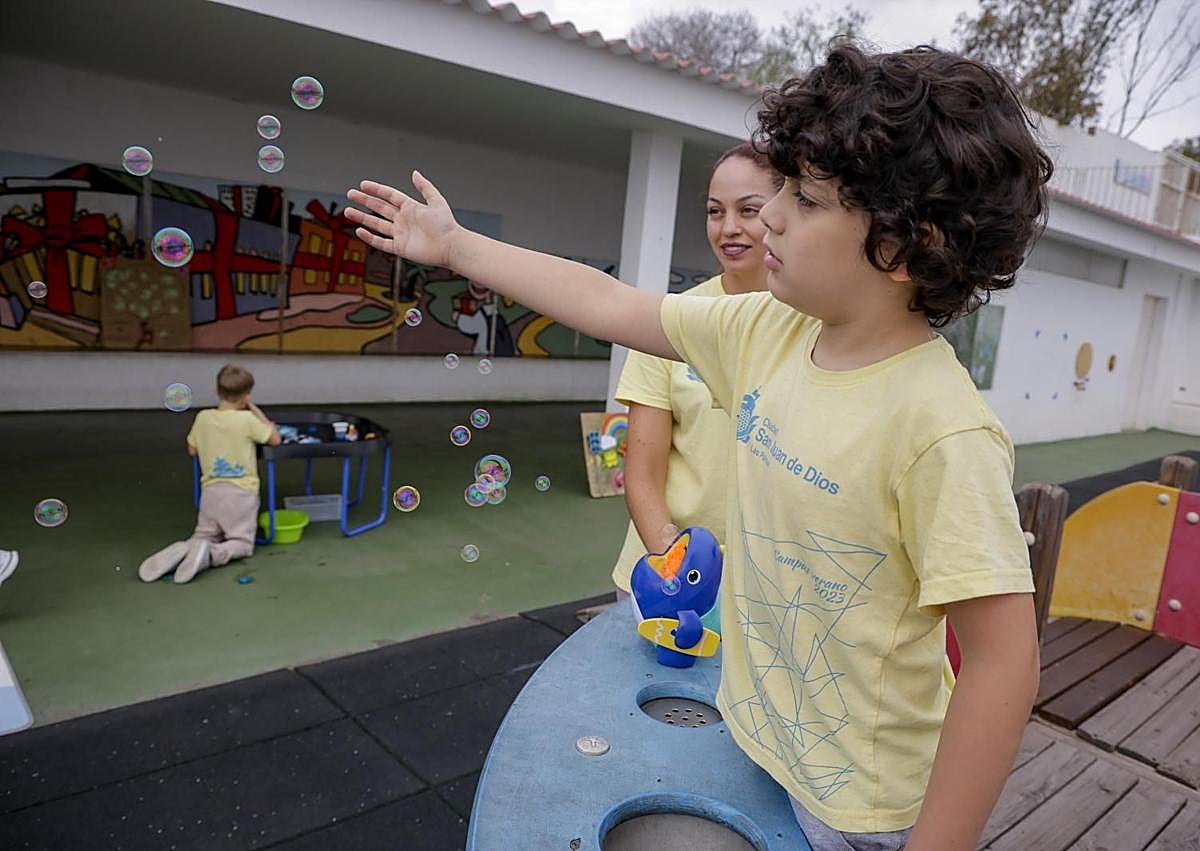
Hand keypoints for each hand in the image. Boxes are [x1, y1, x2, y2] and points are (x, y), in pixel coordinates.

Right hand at [345, 172, 459, 267]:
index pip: (389, 196)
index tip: (364, 184)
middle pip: (380, 208)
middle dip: (365, 201)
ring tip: (348, 211)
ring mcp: (401, 234)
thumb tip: (415, 173)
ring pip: (377, 224)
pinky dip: (369, 237)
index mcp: (411, 207)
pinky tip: (359, 231)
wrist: (451, 246)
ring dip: (362, 217)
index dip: (377, 190)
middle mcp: (404, 220)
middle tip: (351, 194)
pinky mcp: (400, 247)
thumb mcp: (436, 201)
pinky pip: (381, 242)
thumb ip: (425, 187)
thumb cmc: (446, 225)